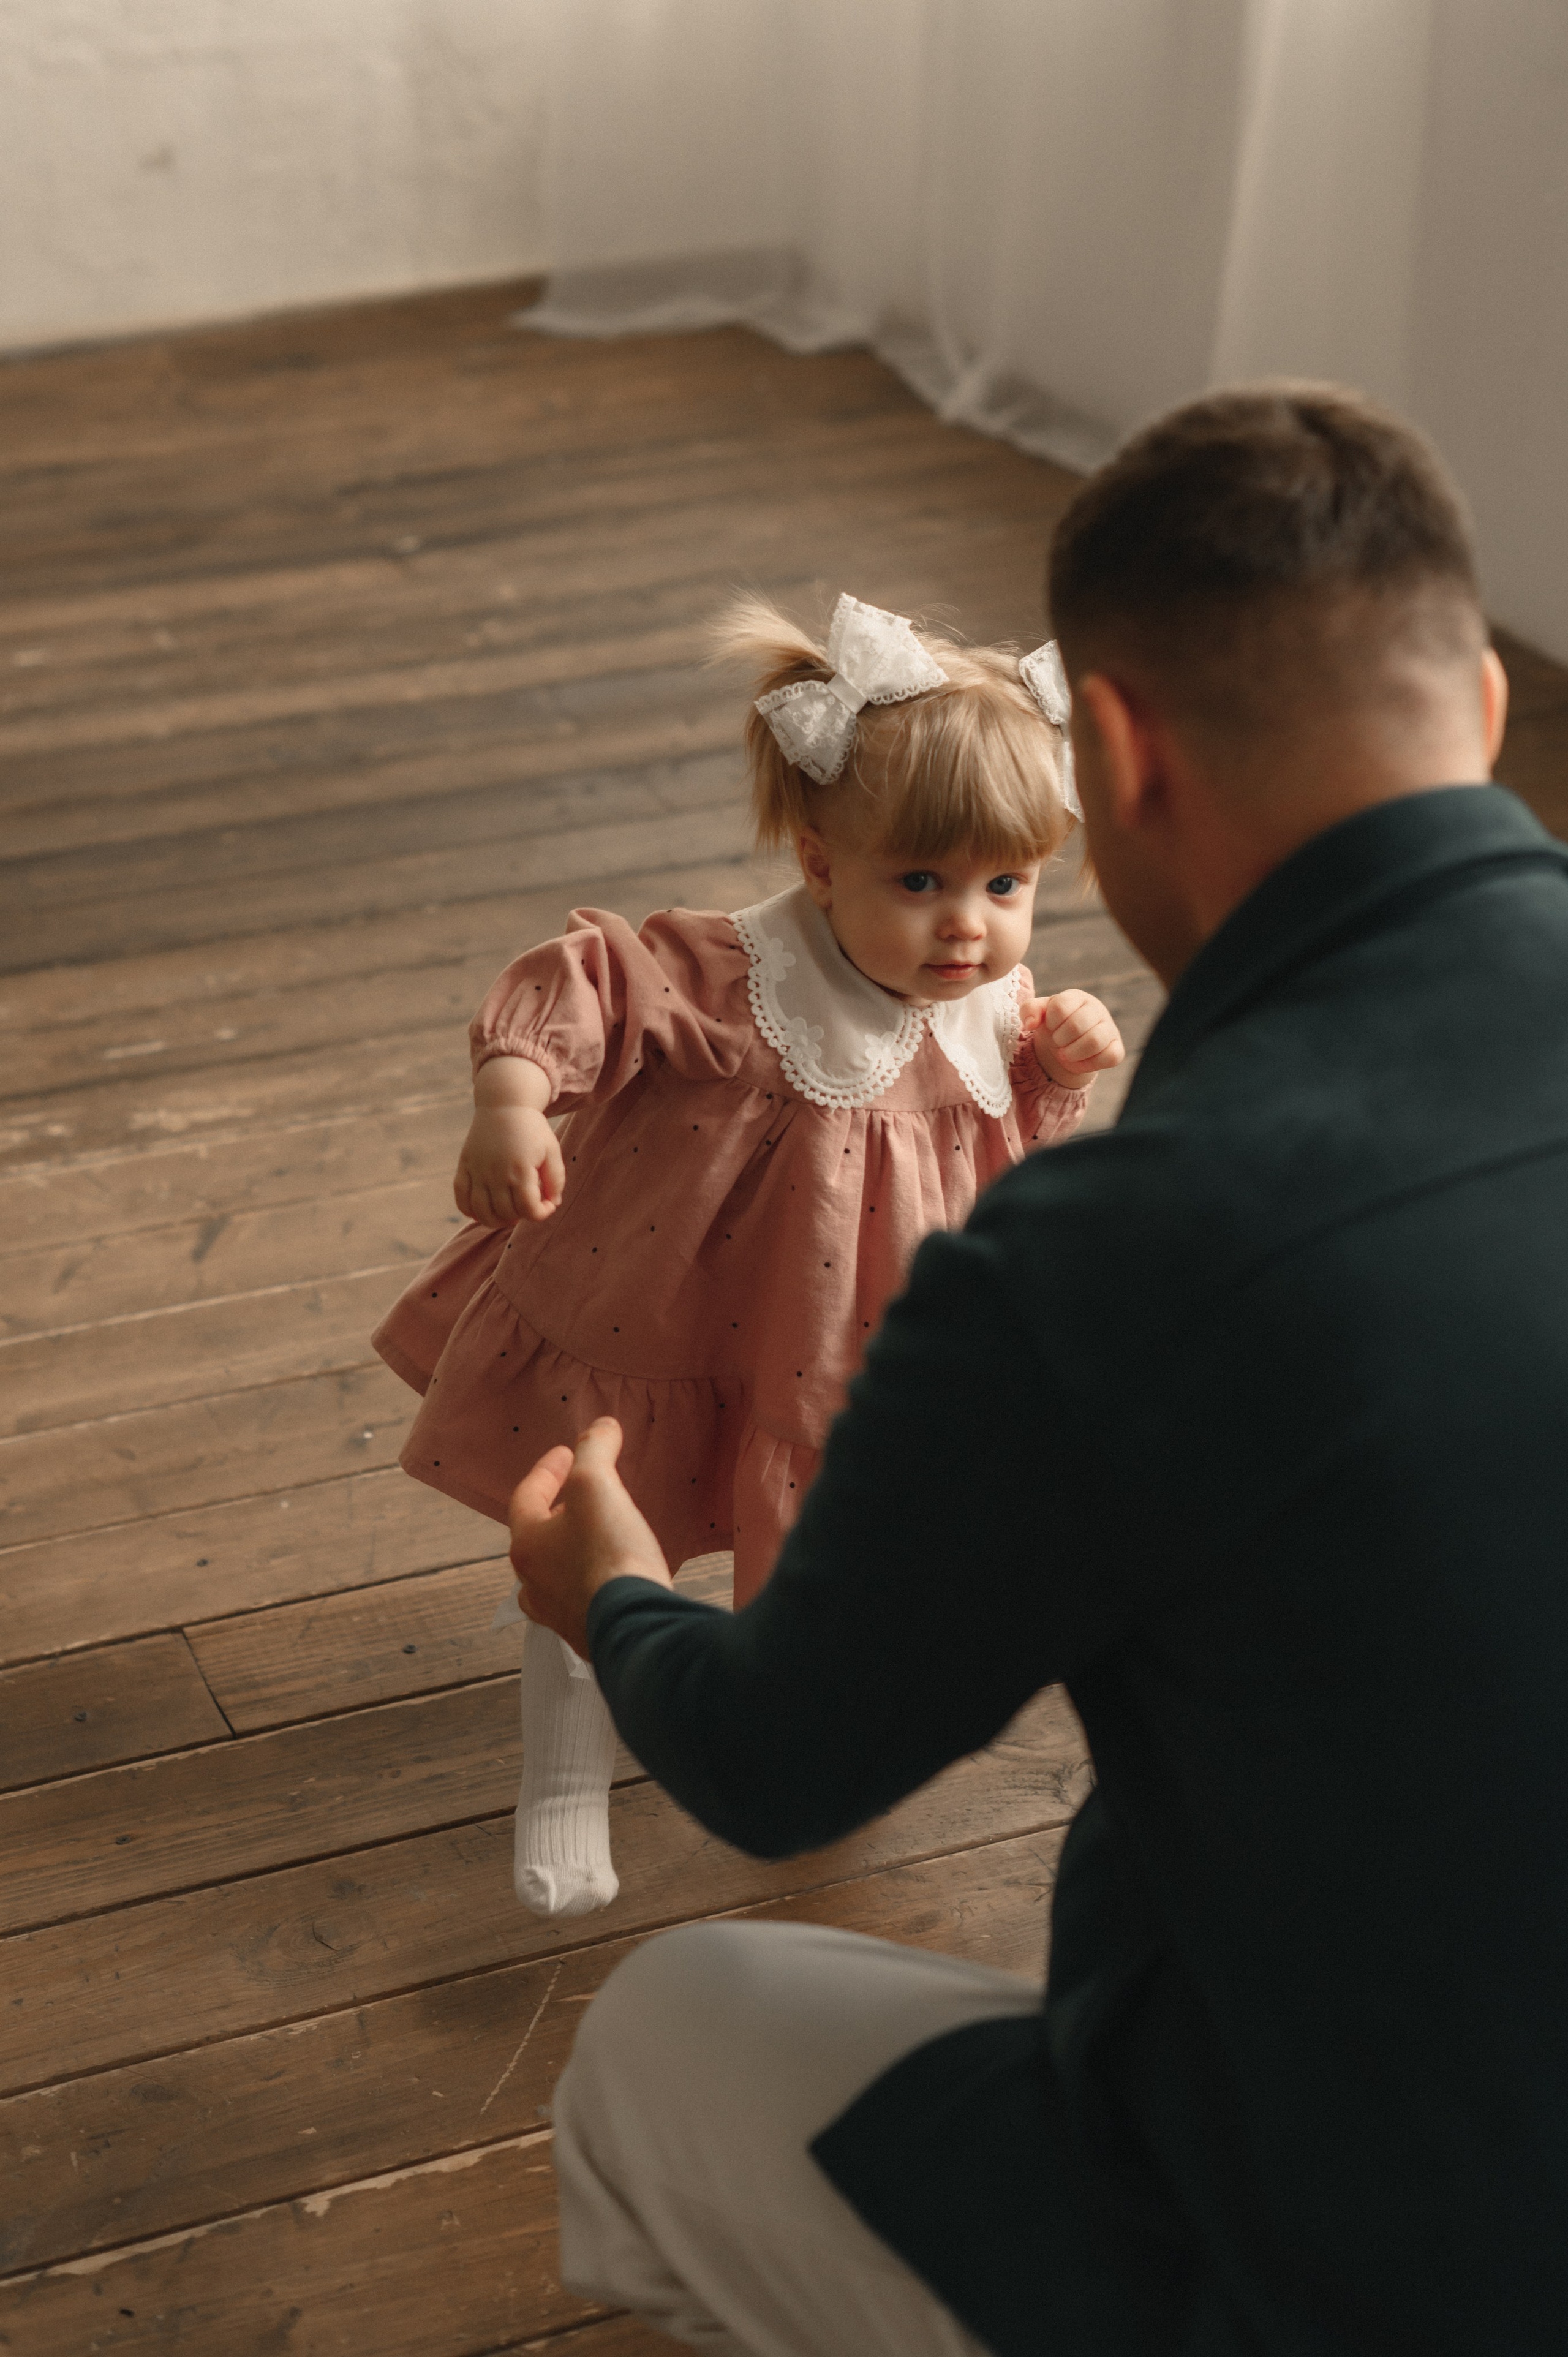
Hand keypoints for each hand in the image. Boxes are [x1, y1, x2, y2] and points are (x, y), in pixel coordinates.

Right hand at [454, 1104, 563, 1226]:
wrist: (504, 1104)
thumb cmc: (532, 1129)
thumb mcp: (552, 1150)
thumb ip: (556, 1179)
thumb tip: (552, 1204)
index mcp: (521, 1170)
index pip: (529, 1210)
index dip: (542, 1213)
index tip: (547, 1205)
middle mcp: (496, 1174)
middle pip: (506, 1214)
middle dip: (521, 1216)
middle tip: (527, 1204)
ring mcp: (477, 1171)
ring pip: (482, 1213)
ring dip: (497, 1220)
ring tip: (508, 1213)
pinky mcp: (464, 1167)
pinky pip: (462, 1200)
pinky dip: (471, 1211)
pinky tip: (484, 1210)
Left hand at [508, 1418, 672, 1655]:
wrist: (635, 1627)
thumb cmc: (609, 1555)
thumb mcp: (598, 1486)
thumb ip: (595, 1451)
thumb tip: (600, 1427)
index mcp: (527, 1546)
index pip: (527, 1496)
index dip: (548, 1469)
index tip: (567, 1453)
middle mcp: (535, 1584)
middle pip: (537, 1539)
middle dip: (557, 1511)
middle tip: (581, 1493)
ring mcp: (560, 1614)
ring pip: (555, 1574)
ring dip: (571, 1550)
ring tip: (597, 1535)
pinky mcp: (589, 1634)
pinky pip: (583, 1599)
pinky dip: (593, 1579)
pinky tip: (615, 1575)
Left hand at [1026, 989, 1125, 1089]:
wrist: (1070, 1041)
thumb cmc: (1055, 1023)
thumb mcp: (1040, 1014)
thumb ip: (1029, 1010)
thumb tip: (1030, 1023)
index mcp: (1076, 998)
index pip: (1060, 1006)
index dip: (1050, 1022)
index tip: (1051, 1027)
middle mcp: (1096, 1009)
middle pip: (1076, 1025)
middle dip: (1060, 1039)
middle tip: (1057, 1042)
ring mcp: (1109, 1028)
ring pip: (1094, 1041)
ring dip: (1072, 1053)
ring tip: (1065, 1054)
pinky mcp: (1117, 1048)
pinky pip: (1109, 1057)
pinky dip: (1088, 1064)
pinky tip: (1079, 1062)